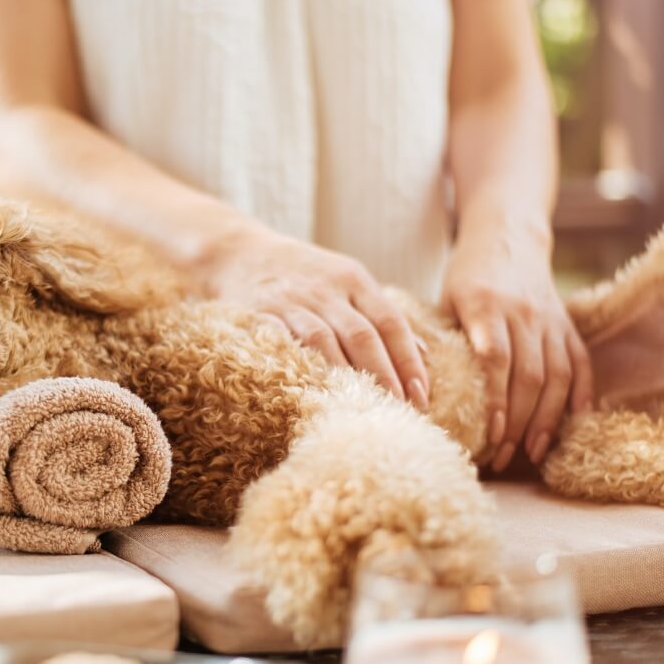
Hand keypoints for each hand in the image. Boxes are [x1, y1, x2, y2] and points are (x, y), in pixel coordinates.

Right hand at [203, 227, 429, 408]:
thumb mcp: (347, 282)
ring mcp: (292, 302)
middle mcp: (326, 289)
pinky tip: (315, 392)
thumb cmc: (303, 274)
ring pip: (325, 342)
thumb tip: (424, 355)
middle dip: (385, 376)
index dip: (408, 360)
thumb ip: (382, 315)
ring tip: (364, 409)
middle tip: (400, 411)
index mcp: (353, 279)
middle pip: (362, 335)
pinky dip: (301, 367)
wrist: (239, 252)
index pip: (390, 322)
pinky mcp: (260, 314)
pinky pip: (283, 344)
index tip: (422, 394)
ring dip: (347, 378)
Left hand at [441, 219, 592, 470]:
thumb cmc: (467, 275)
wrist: (507, 237)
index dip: (496, 402)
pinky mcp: (567, 324)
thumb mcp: (445, 299)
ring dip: (547, 419)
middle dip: (518, 423)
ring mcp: (550, 320)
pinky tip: (576, 422)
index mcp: (486, 307)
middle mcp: (524, 315)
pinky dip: (582, 394)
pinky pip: (580, 363)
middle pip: (529, 377)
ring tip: (532, 451)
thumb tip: (422, 390)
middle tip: (503, 457)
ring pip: (557, 376)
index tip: (491, 435)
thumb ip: (439, 339)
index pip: (496, 361)